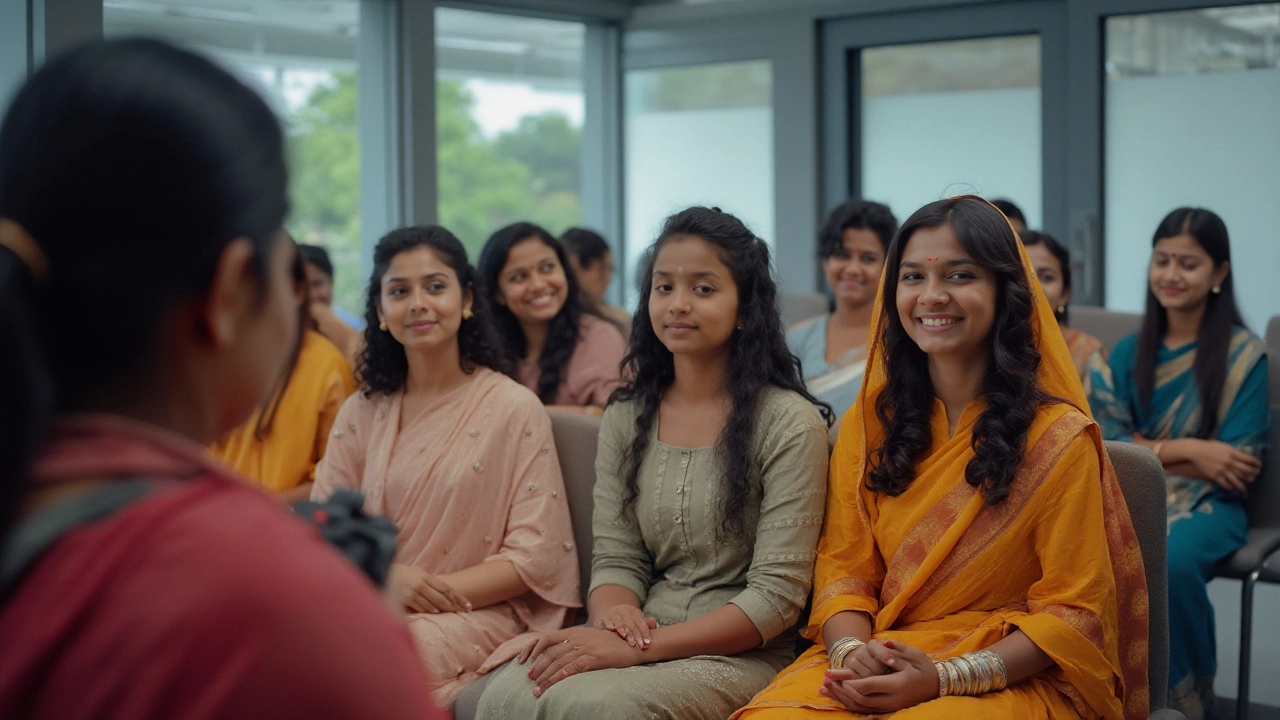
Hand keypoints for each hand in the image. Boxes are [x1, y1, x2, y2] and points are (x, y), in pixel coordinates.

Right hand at [386, 563, 470, 613]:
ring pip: (432, 605)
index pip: (446, 588)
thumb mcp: (419, 572)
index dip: (458, 597)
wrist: (384, 573)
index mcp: (425, 576)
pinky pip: (421, 608)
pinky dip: (429, 610)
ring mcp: (413, 593)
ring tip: (451, 612)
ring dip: (442, 610)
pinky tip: (435, 612)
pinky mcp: (405, 600)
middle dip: (453, 606)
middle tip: (462, 611)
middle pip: (441, 598)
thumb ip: (431, 581)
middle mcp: (420, 584)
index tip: (468, 604)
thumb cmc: (405, 574)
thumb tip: (447, 591)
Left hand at [516, 627, 641, 696]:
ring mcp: (586, 648)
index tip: (526, 661)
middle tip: (530, 679)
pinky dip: (560, 677)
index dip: (534, 649)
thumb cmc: (612, 644)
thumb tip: (559, 654)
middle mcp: (578, 638)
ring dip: (546, 677)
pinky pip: (573, 668)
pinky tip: (553, 684)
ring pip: (559, 662)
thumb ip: (575, 643)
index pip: (547, 639)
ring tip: (537, 688)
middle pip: (551, 653)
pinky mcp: (595, 658)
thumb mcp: (590, 639)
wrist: (633, 644)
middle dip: (538, 667)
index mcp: (575, 632)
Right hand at [592, 604, 656, 648]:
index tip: (648, 642)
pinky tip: (613, 631)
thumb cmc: (628, 620)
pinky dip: (610, 626)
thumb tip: (655, 624)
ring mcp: (614, 614)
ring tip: (626, 637)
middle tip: (640, 645)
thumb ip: (645, 624)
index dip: (645, 632)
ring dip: (623, 630)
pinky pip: (607, 621)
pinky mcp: (604, 618)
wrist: (612, 613)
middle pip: (631, 623)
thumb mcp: (637, 620)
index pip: (641, 622)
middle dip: (636, 635)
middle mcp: (624, 611)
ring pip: (619, 622)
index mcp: (634, 612)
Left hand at [820, 641, 938, 713]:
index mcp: (897, 684)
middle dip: (841, 691)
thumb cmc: (926, 668)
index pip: (868, 686)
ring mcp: (891, 706)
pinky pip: (866, 710)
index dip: (850, 682)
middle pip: (861, 699)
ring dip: (842, 699)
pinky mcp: (889, 709)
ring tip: (825, 690)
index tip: (835, 676)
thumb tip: (884, 643)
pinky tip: (839, 699)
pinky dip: (851, 705)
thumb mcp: (915, 655)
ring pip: (862, 707)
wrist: (938, 686)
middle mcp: (892, 698)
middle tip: (825, 682)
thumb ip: (898, 650)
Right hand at [1188, 441, 1260, 493]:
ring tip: (1245, 488)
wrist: (1195, 451)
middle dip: (1252, 475)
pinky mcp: (1215, 476)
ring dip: (1243, 485)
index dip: (1256, 464)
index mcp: (1232, 453)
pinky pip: (1226, 485)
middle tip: (1254, 477)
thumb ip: (1233, 451)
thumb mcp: (1224, 446)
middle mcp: (1229, 462)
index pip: (1250, 459)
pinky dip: (1230, 487)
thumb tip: (1243, 457)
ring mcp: (1222, 470)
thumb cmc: (1209, 447)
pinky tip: (1231, 488)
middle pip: (1246, 471)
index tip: (1259, 467)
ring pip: (1238, 481)